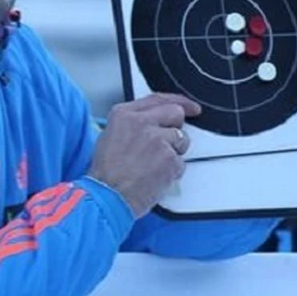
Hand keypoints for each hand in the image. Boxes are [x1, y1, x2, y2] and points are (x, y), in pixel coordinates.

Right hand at [90, 93, 201, 217]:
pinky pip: (181, 163)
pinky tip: (156, 177)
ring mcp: (158, 140)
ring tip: (153, 166)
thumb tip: (152, 122)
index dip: (179, 102)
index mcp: (124, 115)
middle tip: (167, 143)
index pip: (158, 99)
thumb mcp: (109, 136)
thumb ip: (132, 124)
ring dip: (173, 153)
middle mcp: (142, 123)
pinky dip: (172, 172)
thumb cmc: (105, 174)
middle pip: (175, 114)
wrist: (108, 196)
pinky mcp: (169, 159)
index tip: (190, 107)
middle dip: (176, 128)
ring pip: (182, 140)